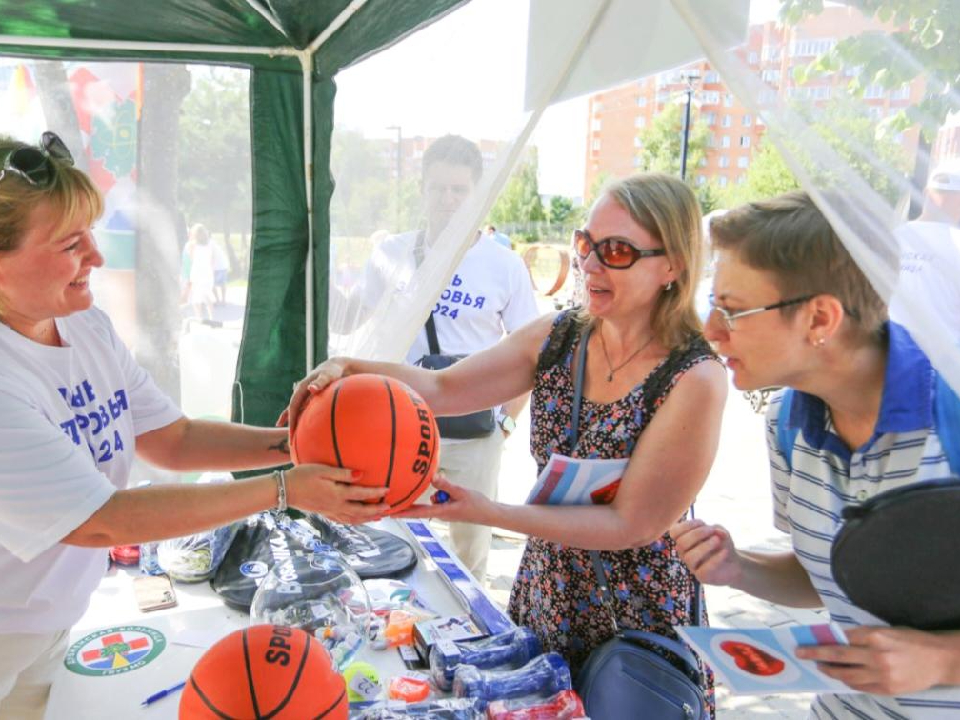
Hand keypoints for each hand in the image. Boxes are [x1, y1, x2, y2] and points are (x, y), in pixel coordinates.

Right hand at [276, 359, 345, 433]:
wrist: (334, 367)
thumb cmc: (332, 371)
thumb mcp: (328, 375)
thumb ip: (320, 382)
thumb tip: (311, 389)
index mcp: (301, 388)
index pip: (293, 406)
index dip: (292, 420)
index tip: (292, 433)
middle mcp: (300, 392)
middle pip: (292, 411)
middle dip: (291, 427)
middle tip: (291, 443)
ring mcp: (304, 396)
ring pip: (295, 412)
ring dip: (293, 425)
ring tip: (291, 440)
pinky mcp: (309, 398)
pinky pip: (301, 411)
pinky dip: (297, 419)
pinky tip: (295, 429)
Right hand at [285, 463, 389, 524]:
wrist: (284, 490)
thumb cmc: (303, 476)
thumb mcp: (323, 470)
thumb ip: (343, 473)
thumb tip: (361, 474)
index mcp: (337, 494)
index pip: (361, 494)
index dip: (376, 493)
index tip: (388, 490)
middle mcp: (336, 506)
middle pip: (360, 511)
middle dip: (376, 510)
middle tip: (389, 508)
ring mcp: (330, 511)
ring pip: (353, 519)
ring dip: (368, 518)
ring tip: (380, 517)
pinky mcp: (325, 513)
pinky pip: (344, 521)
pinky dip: (354, 522)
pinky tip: (358, 520)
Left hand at [392, 474, 492, 523]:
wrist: (489, 513)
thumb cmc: (477, 504)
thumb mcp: (461, 491)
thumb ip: (445, 485)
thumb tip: (431, 477)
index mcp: (442, 512)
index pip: (419, 512)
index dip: (404, 513)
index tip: (390, 513)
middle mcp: (440, 513)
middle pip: (423, 507)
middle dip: (410, 503)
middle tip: (391, 501)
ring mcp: (445, 511)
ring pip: (434, 500)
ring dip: (438, 493)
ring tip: (454, 491)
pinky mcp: (449, 508)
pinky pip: (441, 499)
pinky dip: (444, 493)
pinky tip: (455, 492)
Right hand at [669, 518, 742, 586]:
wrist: (734, 563)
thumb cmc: (722, 544)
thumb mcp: (720, 532)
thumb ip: (717, 529)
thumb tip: (716, 531)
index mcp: (684, 540)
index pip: (674, 532)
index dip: (686, 525)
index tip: (702, 522)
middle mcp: (684, 553)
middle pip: (681, 543)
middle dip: (697, 534)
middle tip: (713, 532)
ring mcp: (692, 566)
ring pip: (689, 557)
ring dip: (705, 546)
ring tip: (717, 541)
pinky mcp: (702, 576)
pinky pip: (704, 569)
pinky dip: (715, 559)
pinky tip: (724, 552)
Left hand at [796, 626, 954, 694]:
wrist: (939, 659)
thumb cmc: (909, 640)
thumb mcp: (885, 630)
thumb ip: (862, 635)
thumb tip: (835, 638)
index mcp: (875, 636)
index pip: (841, 638)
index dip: (822, 641)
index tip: (806, 642)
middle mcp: (877, 655)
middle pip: (838, 655)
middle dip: (816, 654)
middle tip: (800, 653)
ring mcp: (882, 674)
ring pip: (847, 675)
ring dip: (829, 671)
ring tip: (819, 666)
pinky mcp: (887, 688)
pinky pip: (860, 686)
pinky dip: (847, 682)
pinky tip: (839, 677)